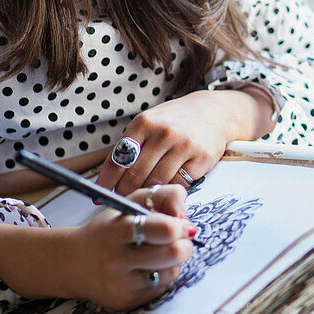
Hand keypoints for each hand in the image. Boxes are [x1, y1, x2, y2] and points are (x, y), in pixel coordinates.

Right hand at [66, 185, 195, 308]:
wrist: (74, 262)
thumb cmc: (108, 229)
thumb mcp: (129, 202)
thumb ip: (162, 196)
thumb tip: (186, 218)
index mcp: (117, 229)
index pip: (164, 229)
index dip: (180, 225)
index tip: (180, 224)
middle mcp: (117, 259)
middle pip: (173, 254)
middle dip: (184, 244)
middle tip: (179, 240)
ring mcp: (121, 283)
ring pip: (171, 272)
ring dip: (173, 261)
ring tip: (159, 253)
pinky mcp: (125, 301)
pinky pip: (161, 288)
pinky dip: (162, 276)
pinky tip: (148, 268)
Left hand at [96, 88, 271, 194]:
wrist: (214, 112)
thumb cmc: (175, 121)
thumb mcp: (150, 123)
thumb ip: (131, 146)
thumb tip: (108, 179)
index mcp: (144, 123)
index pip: (118, 160)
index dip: (106, 183)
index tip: (99, 196)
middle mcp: (164, 133)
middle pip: (135, 176)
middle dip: (124, 193)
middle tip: (121, 201)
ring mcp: (184, 146)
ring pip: (156, 183)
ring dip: (147, 195)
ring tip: (143, 199)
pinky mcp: (201, 159)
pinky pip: (178, 185)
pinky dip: (169, 192)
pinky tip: (166, 191)